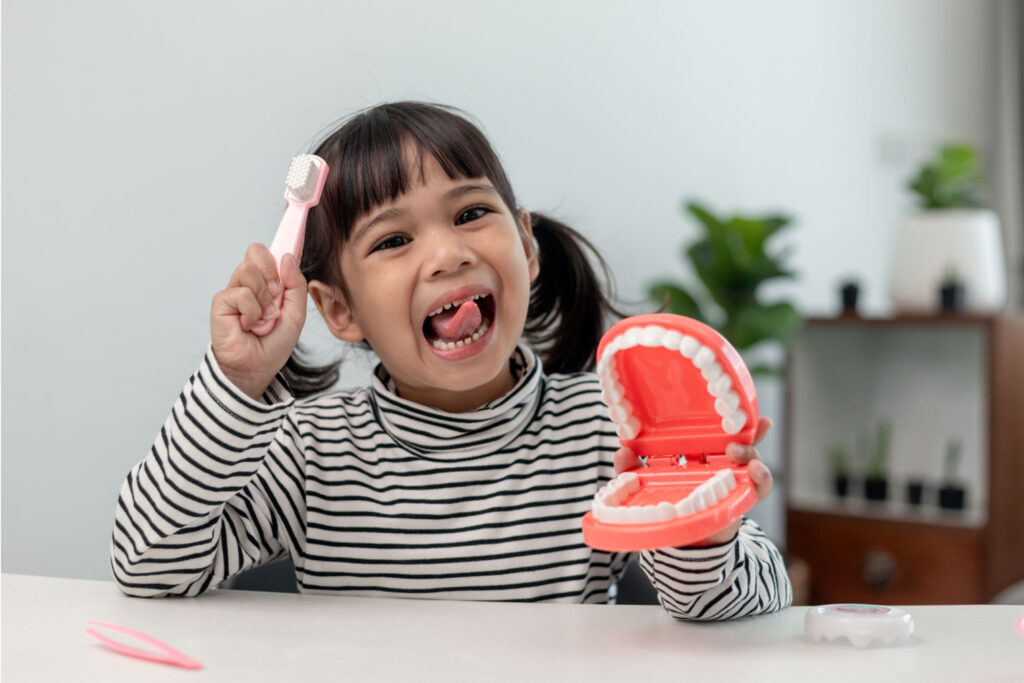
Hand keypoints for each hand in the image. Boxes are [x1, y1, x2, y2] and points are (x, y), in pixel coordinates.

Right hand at [210, 243, 306, 398]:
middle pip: (256, 251)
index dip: (278, 252)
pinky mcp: (221, 302)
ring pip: (249, 270)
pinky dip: (253, 312)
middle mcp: (248, 283)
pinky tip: (248, 326)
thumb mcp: (296, 314)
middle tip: (276, 296)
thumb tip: (286, 257)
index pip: (269, 254)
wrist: (257, 368)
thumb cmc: (274, 343)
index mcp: (266, 282)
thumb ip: (296, 285)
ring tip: (264, 318)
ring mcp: (234, 291)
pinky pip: (242, 294)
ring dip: (264, 298)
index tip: (290, 250)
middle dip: (271, 272)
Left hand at [612, 416, 773, 545]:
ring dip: (749, 452)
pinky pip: (759, 487)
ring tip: (736, 452)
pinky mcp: (741, 499)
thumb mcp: (648, 484)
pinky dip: (761, 479)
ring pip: (751, 459)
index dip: (724, 417)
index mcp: (698, 456)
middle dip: (747, 429)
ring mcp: (733, 481)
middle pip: (739, 440)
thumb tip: (622, 453)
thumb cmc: (670, 506)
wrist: (686, 543)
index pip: (713, 432)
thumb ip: (633, 469)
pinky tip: (756, 472)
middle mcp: (720, 465)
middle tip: (741, 429)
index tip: (732, 405)